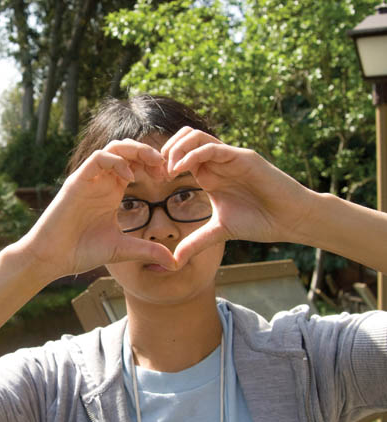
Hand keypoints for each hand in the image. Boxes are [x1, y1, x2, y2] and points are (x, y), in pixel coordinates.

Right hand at [19, 139, 176, 277]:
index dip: (154, 166)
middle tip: (166, 167)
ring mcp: (88, 179)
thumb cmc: (82, 251)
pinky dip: (116, 161)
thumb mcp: (123, 249)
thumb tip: (175, 263)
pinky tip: (130, 177)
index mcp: (111, 191)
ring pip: (113, 148)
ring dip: (135, 150)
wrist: (53, 258)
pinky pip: (97, 158)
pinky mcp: (76, 182)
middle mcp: (101, 181)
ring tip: (153, 163)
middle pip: (126, 150)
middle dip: (149, 153)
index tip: (169, 178)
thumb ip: (148, 251)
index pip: (135, 164)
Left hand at [161, 127, 314, 268]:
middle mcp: (217, 161)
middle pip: (183, 137)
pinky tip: (180, 170)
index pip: (179, 154)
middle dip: (164, 151)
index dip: (162, 163)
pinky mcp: (243, 157)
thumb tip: (174, 262)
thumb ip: (196, 242)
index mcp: (209, 173)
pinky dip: (192, 155)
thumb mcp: (220, 232)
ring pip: (195, 136)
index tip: (152, 180)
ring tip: (168, 171)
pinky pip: (212, 148)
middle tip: (156, 173)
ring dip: (176, 149)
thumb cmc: (260, 221)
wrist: (291, 219)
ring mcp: (230, 156)